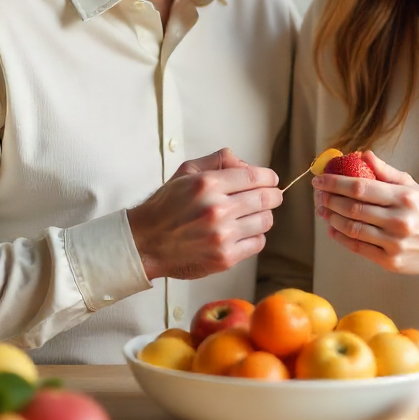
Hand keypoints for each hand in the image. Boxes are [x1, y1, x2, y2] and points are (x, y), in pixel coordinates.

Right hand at [127, 148, 280, 280]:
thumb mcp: (186, 172)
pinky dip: (255, 236)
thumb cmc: (166, 207)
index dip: (269, 177)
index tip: (271, 180)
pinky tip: (243, 232)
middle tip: (271, 196)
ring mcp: (222, 236)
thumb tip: (246, 164)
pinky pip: (258, 243)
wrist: (146, 242)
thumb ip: (218, 161)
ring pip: (265, 221)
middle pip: (266, 198)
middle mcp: (217, 210)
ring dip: (263, 215)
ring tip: (252, 214)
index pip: (255, 177)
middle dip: (273, 195)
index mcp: (208, 185)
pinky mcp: (225, 258)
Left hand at [311, 150, 418, 289]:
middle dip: (330, 200)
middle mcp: (399, 220)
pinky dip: (341, 237)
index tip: (319, 179)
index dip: (335, 183)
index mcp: (403, 198)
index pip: (360, 187)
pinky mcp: (390, 261)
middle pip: (352, 208)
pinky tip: (332, 229)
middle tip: (318, 194)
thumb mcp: (412, 187)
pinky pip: (358, 247)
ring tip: (322, 210)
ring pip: (352, 229)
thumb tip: (363, 154)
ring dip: (332, 218)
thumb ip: (386, 171)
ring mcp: (394, 243)